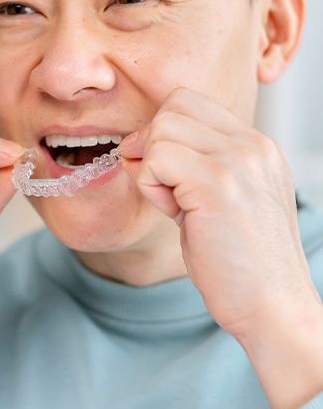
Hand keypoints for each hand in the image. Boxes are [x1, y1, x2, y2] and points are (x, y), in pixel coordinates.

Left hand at [119, 87, 320, 338]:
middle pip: (172, 107)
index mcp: (255, 146)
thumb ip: (188, 164)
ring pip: (161, 129)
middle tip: (164, 187)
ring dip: (152, 168)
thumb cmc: (239, 259)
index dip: (163, 131)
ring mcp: (238, 161)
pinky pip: (156, 159)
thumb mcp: (220, 198)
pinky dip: (151, 185)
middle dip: (152, 144)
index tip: (164, 169)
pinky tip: (174, 213)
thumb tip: (136, 144)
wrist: (272, 306)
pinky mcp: (218, 184)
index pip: (190, 102)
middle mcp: (251, 145)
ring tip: (174, 204)